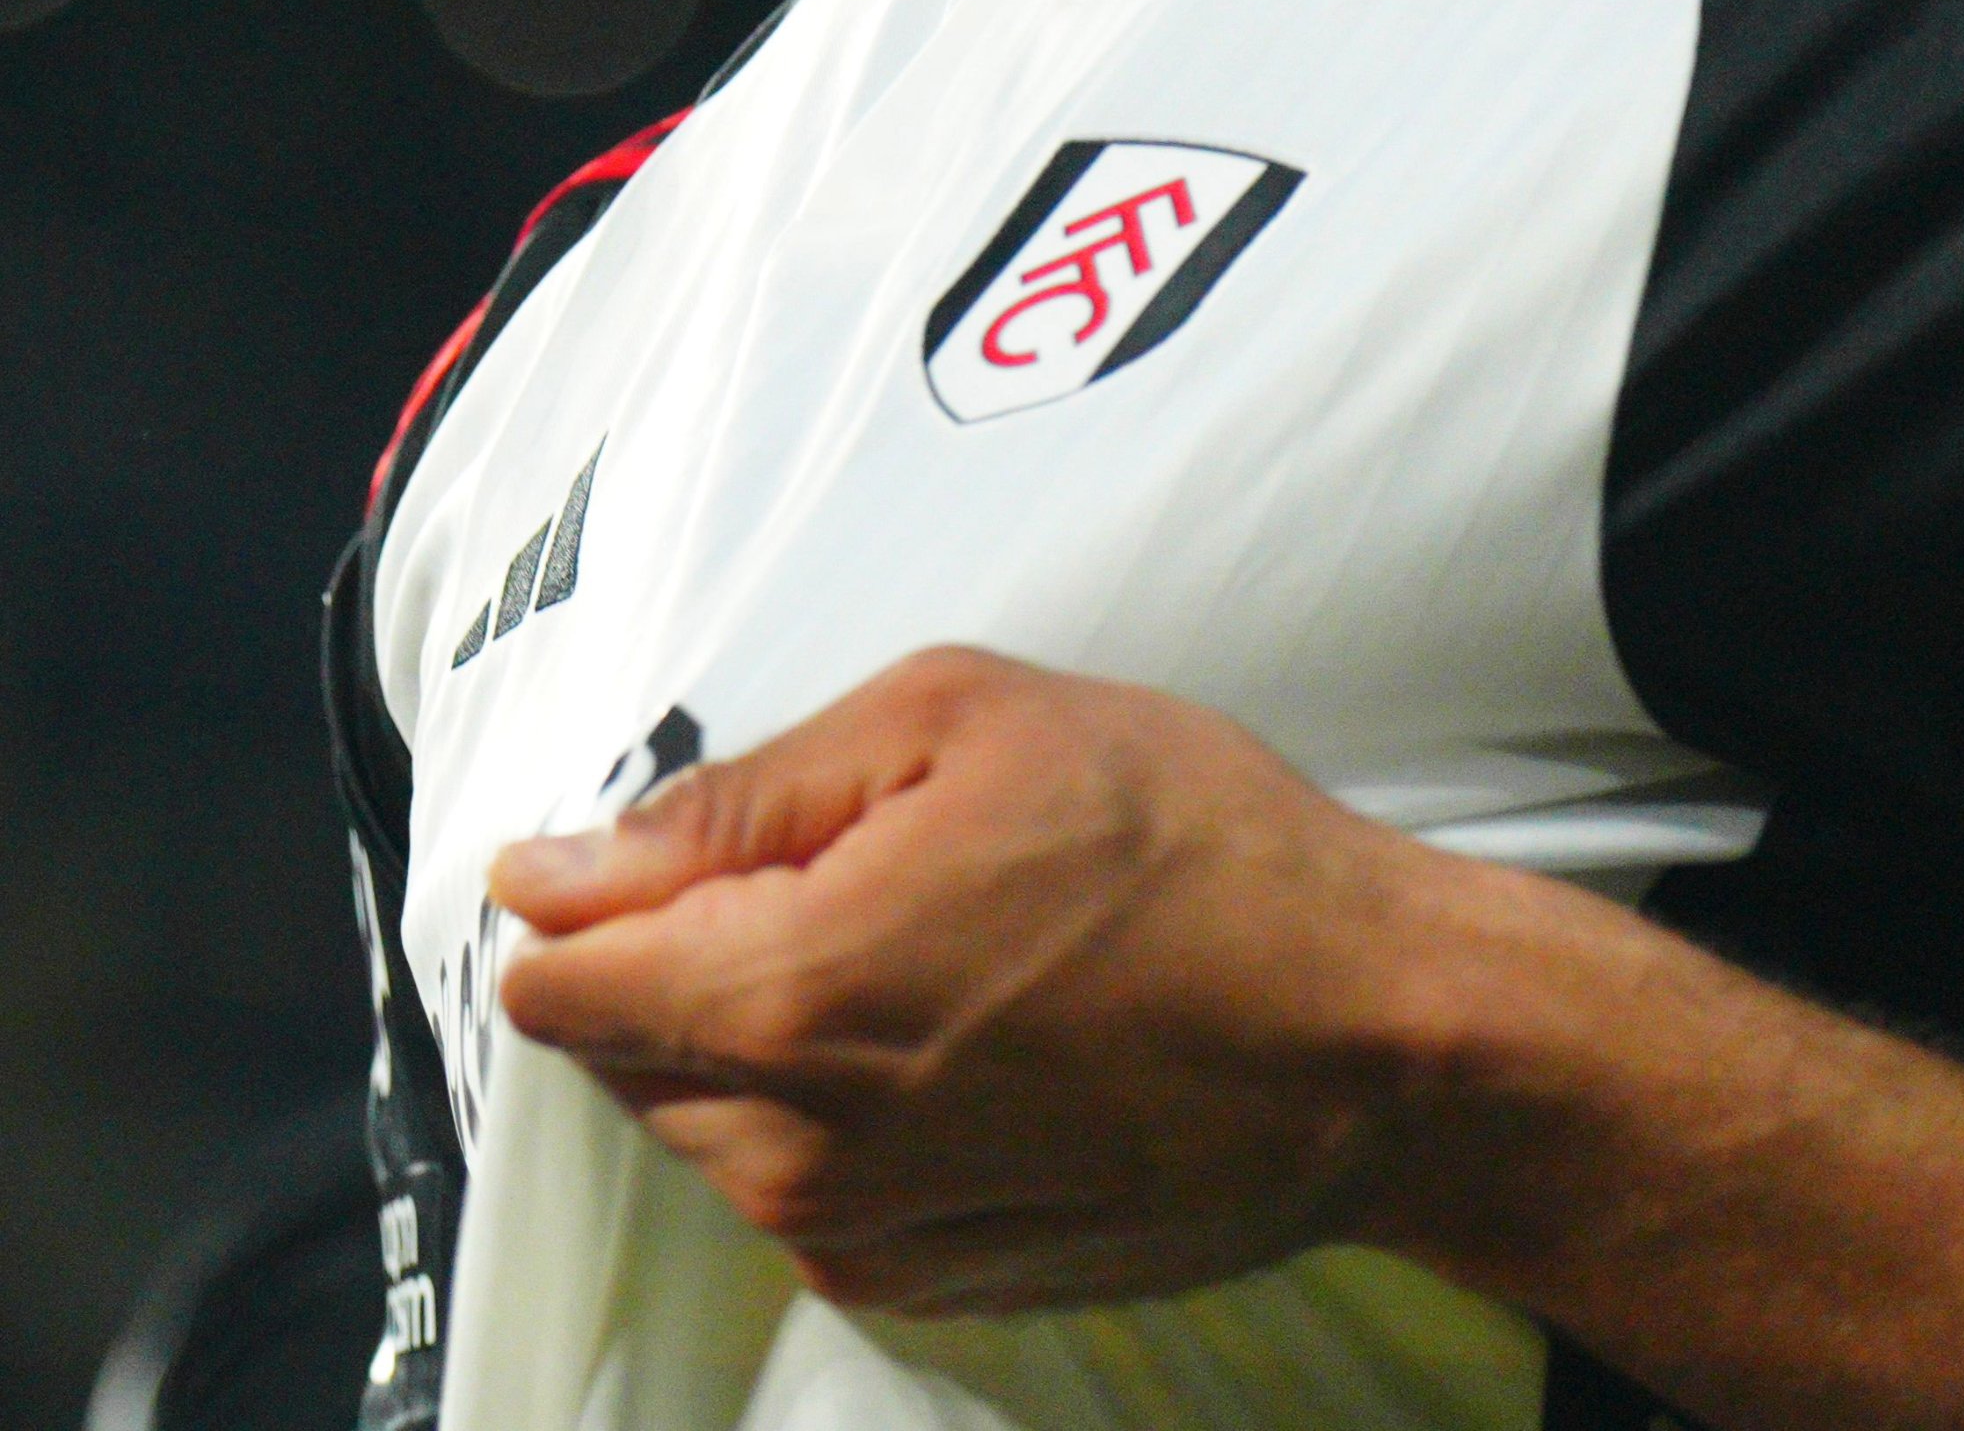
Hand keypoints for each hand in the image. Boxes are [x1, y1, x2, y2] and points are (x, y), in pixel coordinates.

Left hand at [489, 647, 1481, 1316]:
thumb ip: (746, 794)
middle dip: (688, 951)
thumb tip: (562, 865)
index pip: (562, 979)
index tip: (670, 836)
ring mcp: (859, 1234)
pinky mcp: (928, 1280)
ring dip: (765, 1031)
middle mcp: (790, 1150)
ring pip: (715, 1121)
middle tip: (855, 858)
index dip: (585, 892)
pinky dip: (841, 1106)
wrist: (1365, 1036)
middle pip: (629, 1051)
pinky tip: (969, 1028)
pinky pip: (807, 1184)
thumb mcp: (966, 720)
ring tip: (931, 935)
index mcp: (783, 995)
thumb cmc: (1188, 846)